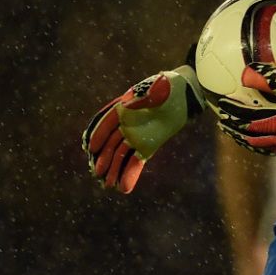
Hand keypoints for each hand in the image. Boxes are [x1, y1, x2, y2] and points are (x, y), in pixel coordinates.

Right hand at [81, 67, 200, 192]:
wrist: (183, 96)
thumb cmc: (169, 88)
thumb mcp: (158, 87)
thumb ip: (143, 97)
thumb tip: (126, 105)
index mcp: (123, 107)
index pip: (107, 122)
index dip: (99, 134)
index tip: (91, 147)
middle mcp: (124, 124)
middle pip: (111, 142)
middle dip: (105, 158)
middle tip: (98, 173)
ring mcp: (134, 137)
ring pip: (121, 155)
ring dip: (114, 169)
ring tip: (108, 185)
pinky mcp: (146, 147)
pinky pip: (135, 161)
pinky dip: (130, 173)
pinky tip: (124, 187)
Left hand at [215, 63, 275, 156]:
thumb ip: (267, 76)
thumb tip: (244, 74)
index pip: (248, 118)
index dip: (232, 112)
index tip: (220, 106)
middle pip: (252, 136)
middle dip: (235, 130)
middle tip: (223, 124)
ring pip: (265, 147)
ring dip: (249, 140)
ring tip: (240, 136)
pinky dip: (266, 146)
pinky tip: (266, 142)